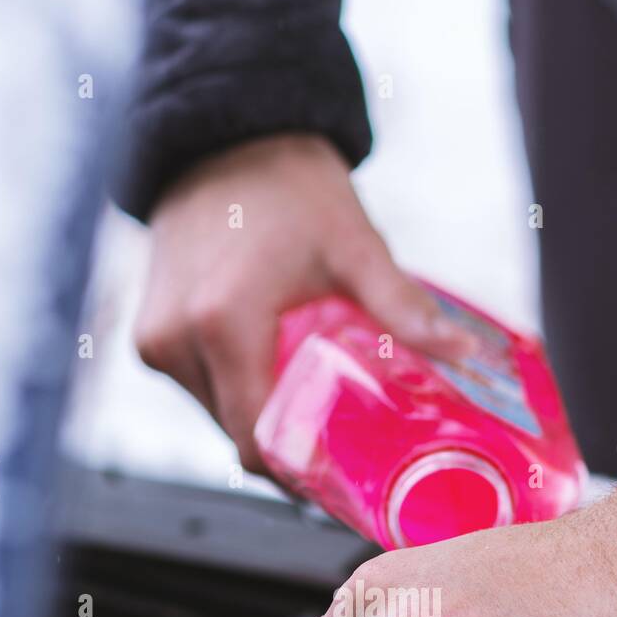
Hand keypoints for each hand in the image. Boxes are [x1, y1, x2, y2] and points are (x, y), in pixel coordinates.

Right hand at [134, 134, 470, 470]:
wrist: (223, 133)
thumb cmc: (289, 185)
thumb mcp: (354, 246)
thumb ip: (402, 308)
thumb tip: (466, 357)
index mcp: (222, 325)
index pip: (258, 445)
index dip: (303, 476)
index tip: (343, 482)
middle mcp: (177, 341)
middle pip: (240, 437)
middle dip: (291, 451)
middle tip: (343, 449)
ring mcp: (156, 340)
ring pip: (218, 418)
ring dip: (264, 420)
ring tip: (312, 407)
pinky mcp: (149, 334)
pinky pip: (201, 390)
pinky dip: (238, 393)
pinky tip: (274, 375)